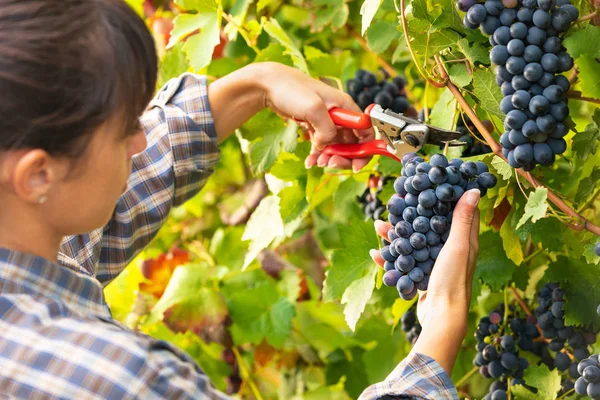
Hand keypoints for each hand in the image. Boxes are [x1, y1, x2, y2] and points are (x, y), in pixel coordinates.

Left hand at [259, 62, 373, 171]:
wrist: (269, 85)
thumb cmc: (292, 90)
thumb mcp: (313, 109)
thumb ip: (327, 130)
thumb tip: (328, 145)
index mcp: (346, 107)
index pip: (366, 132)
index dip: (365, 150)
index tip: (355, 165)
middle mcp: (340, 115)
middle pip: (352, 143)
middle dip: (344, 157)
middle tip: (329, 163)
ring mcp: (328, 121)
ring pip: (337, 146)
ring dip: (329, 158)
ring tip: (316, 162)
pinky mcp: (315, 126)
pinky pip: (322, 145)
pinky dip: (317, 155)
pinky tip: (309, 162)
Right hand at [370, 189, 480, 373]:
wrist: (442, 317)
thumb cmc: (453, 280)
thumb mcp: (457, 245)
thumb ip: (462, 219)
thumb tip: (474, 189)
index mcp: (463, 240)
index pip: (457, 211)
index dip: (445, 195)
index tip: (429, 183)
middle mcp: (450, 250)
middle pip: (429, 226)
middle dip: (411, 214)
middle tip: (395, 202)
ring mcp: (434, 264)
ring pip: (413, 243)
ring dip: (396, 236)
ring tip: (378, 226)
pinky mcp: (422, 277)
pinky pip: (404, 263)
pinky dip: (391, 259)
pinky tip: (375, 254)